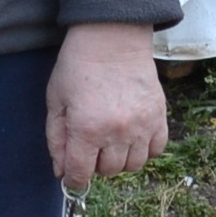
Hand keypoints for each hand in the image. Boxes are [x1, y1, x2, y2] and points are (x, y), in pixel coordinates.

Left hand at [45, 21, 168, 192]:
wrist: (112, 37)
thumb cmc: (78, 66)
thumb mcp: (55, 101)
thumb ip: (56, 139)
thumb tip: (61, 171)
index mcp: (86, 129)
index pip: (81, 174)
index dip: (74, 179)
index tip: (73, 175)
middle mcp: (116, 132)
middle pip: (108, 171)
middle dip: (96, 164)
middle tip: (91, 146)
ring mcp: (142, 125)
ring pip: (133, 165)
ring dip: (120, 159)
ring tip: (112, 141)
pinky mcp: (159, 116)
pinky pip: (156, 149)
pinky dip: (145, 149)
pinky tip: (132, 136)